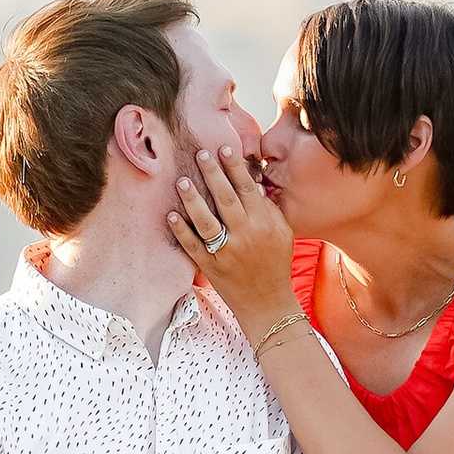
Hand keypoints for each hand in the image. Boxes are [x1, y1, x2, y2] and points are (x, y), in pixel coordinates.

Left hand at [167, 132, 299, 336]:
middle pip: (226, 199)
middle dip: (213, 174)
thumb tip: (252, 184)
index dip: (235, 167)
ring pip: (207, 222)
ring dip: (193, 200)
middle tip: (200, 153)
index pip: (247, 189)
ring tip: (182, 181)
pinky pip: (193, 246)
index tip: (224, 148)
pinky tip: (171, 216)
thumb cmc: (276, 265)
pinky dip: (181, 231)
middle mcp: (245, 236)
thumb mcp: (283, 234)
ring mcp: (226, 252)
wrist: (268, 304)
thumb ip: (270, 209)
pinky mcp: (211, 267)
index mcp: (264, 224)